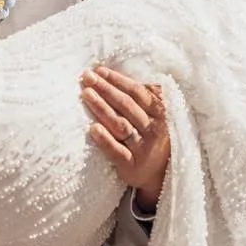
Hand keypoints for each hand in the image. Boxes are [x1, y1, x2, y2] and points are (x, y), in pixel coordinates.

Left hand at [80, 66, 170, 209]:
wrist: (159, 174)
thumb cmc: (150, 136)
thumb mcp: (154, 115)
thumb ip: (142, 96)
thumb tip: (118, 71)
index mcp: (160, 113)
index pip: (137, 92)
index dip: (117, 80)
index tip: (99, 71)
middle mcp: (153, 129)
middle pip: (127, 106)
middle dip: (105, 89)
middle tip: (87, 77)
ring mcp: (144, 148)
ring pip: (121, 125)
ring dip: (102, 108)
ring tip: (86, 95)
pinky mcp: (132, 166)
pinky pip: (117, 152)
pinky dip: (105, 140)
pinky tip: (93, 129)